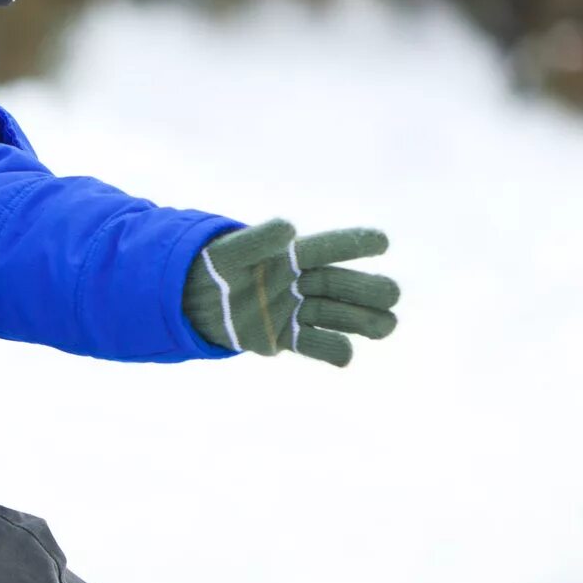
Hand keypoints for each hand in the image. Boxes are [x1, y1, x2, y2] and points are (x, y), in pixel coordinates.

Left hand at [184, 221, 400, 366]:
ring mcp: (296, 311)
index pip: (327, 247)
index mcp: (291, 255)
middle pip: (342, 285)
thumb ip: (258, 239)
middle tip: (390, 294)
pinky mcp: (285, 337)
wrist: (192, 300)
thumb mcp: (229, 251)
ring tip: (386, 326)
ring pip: (339, 316)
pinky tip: (346, 355)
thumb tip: (289, 227)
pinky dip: (333, 351)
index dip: (354, 244)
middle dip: (368, 289)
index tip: (383, 242)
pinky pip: (317, 345)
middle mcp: (301, 283)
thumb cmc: (215, 266)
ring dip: (364, 321)